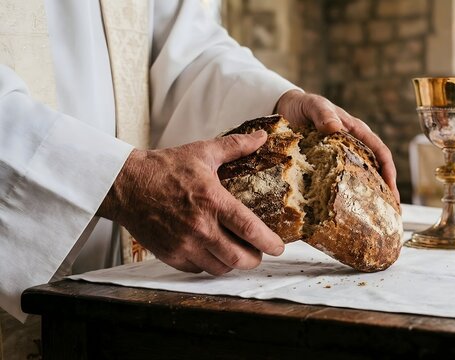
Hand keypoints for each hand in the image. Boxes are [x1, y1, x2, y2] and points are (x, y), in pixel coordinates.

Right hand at [97, 130, 283, 274]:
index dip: (269, 243)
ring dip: (233, 263)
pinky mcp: (170, 255)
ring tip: (237, 252)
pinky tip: (213, 253)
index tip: (278, 247)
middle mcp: (200, 227)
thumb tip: (261, 136)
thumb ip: (235, 147)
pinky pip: (198, 269)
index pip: (250, 229)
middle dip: (255, 258)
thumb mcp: (202, 152)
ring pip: (220, 268)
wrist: (125, 184)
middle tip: (259, 252)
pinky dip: (210, 264)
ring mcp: (184, 244)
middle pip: (239, 258)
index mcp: (212, 201)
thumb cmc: (163, 168)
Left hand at [276, 90, 399, 201]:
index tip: (391, 188)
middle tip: (391, 213)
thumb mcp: (314, 106)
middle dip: (385, 191)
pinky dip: (344, 198)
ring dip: (368, 197)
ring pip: (360, 180)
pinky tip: (344, 213)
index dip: (388, 170)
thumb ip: (324, 114)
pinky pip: (338, 184)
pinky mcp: (326, 168)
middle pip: (375, 171)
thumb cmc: (304, 106)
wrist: (285, 109)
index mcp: (357, 132)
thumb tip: (335, 127)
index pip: (379, 151)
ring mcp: (340, 159)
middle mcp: (353, 147)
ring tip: (374, 218)